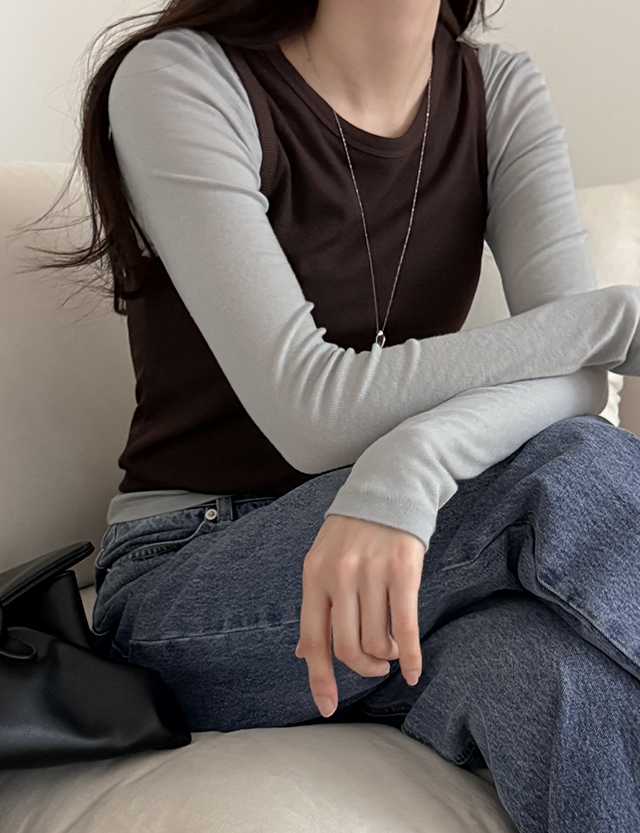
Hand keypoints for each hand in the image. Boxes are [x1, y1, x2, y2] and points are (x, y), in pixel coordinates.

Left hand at [295, 514, 425, 717]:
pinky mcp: (403, 570)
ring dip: (385, 657)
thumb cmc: (354, 531)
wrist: (389, 486)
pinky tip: (413, 671)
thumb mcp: (323, 560)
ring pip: (376, 640)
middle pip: (347, 647)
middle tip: (374, 668)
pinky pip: (404, 627)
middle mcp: (339, 576)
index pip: (312, 639)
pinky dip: (410, 657)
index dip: (319, 678)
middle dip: (362, 669)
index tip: (328, 706)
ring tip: (390, 650)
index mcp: (314, 575)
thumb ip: (316, 604)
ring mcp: (371, 572)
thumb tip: (304, 653)